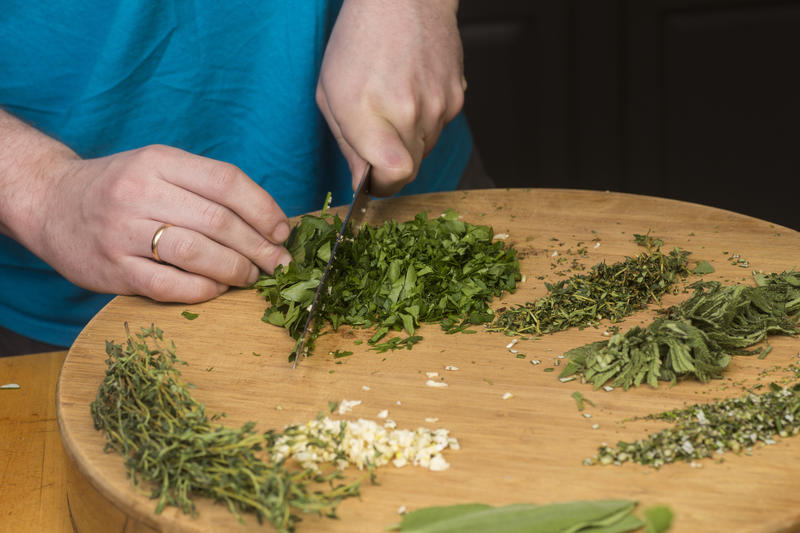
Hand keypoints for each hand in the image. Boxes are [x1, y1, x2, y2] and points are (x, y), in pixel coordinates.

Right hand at [20, 145, 290, 302]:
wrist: (51, 204)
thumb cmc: (122, 188)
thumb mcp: (160, 168)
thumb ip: (207, 187)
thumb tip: (269, 223)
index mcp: (159, 161)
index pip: (227, 182)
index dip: (264, 210)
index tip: (283, 232)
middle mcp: (140, 192)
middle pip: (218, 222)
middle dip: (259, 247)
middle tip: (278, 263)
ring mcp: (123, 232)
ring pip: (197, 254)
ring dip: (235, 270)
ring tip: (251, 277)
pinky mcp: (112, 269)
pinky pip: (170, 285)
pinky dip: (203, 290)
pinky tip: (217, 288)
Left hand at [316, 0, 464, 195]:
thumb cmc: (359, 41)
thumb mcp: (330, 94)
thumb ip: (347, 145)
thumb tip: (361, 182)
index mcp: (370, 113)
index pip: (393, 176)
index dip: (382, 185)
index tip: (372, 180)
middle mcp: (410, 112)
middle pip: (410, 169)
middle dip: (391, 164)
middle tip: (376, 136)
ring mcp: (439, 105)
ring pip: (425, 149)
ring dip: (408, 140)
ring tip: (393, 104)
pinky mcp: (458, 97)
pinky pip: (440, 127)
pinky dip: (425, 120)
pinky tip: (411, 92)